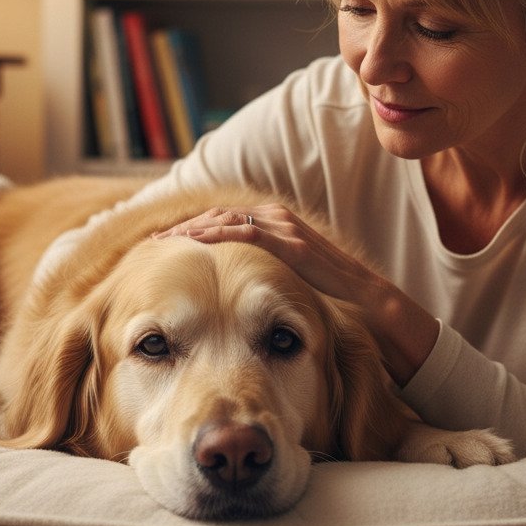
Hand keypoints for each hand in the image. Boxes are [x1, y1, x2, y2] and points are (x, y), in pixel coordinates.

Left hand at [154, 204, 438, 385]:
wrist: (374, 309)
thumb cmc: (334, 303)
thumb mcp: (291, 287)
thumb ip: (267, 279)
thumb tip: (237, 296)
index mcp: (276, 227)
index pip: (223, 222)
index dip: (192, 231)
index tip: (161, 246)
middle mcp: (278, 220)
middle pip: (217, 217)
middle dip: (182, 229)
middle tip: (151, 244)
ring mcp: (285, 229)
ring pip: (225, 220)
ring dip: (191, 231)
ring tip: (161, 244)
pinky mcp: (292, 243)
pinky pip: (246, 234)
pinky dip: (215, 236)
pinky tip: (192, 245)